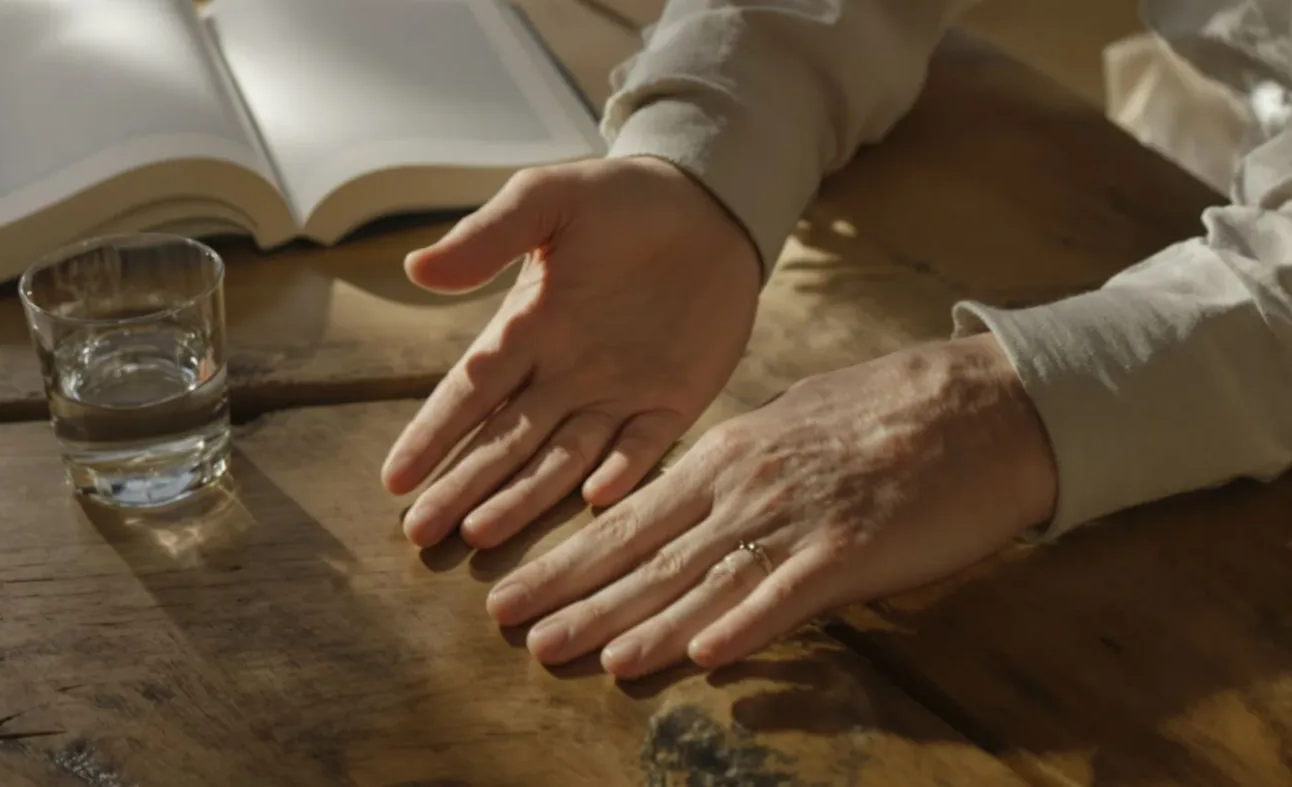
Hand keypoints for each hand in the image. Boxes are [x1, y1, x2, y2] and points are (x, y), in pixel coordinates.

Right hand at [382, 157, 760, 548]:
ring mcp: (616, 395)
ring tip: (481, 535)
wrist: (708, 204)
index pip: (468, 394)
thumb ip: (488, 237)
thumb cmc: (618, 198)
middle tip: (420, 535)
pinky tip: (595, 500)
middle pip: (504, 442)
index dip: (433, 435)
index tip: (394, 480)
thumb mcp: (546, 201)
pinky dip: (621, 473)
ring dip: (524, 498)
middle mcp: (562, 375)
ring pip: (561, 459)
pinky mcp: (672, 402)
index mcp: (526, 331)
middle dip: (462, 487)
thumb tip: (416, 269)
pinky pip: (644, 447)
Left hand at [485, 334, 1058, 678]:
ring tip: (574, 653)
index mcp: (726, 455)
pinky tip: (700, 657)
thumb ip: (738, 472)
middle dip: (572, 593)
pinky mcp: (852, 548)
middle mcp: (745, 486)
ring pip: (699, 578)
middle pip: (644, 551)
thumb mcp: (792, 427)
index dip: (567, 559)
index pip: (627, 518)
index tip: (512, 590)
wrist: (985, 403)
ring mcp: (796, 517)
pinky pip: (787, 594)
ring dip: (636, 621)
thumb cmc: (887, 413)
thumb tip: (696, 509)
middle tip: (512, 628)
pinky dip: (743, 625)